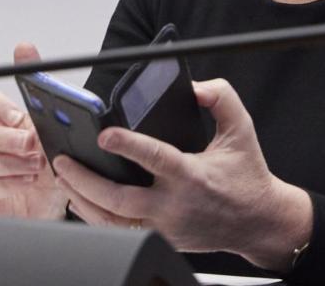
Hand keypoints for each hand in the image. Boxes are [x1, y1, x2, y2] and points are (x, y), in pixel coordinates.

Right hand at [0, 43, 67, 218]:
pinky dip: (7, 183)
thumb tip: (30, 58)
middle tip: (30, 143)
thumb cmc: (44, 164)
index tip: (17, 116)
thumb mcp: (49, 131)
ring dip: (10, 163)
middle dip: (4, 138)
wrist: (49, 201)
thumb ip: (39, 98)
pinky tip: (26, 180)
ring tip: (35, 165)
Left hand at [51, 78, 312, 267]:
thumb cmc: (247, 176)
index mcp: (193, 176)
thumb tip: (192, 85)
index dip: (128, 146)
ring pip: (114, 222)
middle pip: (121, 199)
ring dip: (83, 201)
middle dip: (86, 181)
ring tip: (63, 177)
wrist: (262, 224)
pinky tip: (80, 198)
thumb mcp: (242, 129)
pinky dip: (96, 216)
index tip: (104, 135)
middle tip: (62, 160)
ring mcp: (166, 226)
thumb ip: (220, 97)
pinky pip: (120, 231)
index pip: (156, 159)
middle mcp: (176, 205)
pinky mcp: (161, 238)